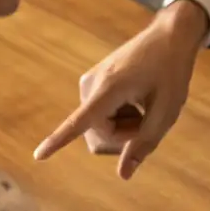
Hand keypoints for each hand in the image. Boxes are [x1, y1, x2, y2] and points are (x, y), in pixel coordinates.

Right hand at [33, 0, 208, 179]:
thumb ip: (145, 143)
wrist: (170, 35)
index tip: (38, 155)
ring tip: (144, 105)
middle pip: (99, 136)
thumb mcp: (167, 110)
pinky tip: (137, 100)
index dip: (59, 140)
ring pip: (100, 129)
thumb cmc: (172, 71)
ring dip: (124, 127)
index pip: (80, 120)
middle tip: (149, 119)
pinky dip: (120, 117)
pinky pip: (100, 117)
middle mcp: (91, 85)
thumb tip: (123, 175)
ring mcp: (89, 83)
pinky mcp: (92, 84)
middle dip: (124, 137)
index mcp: (110, 88)